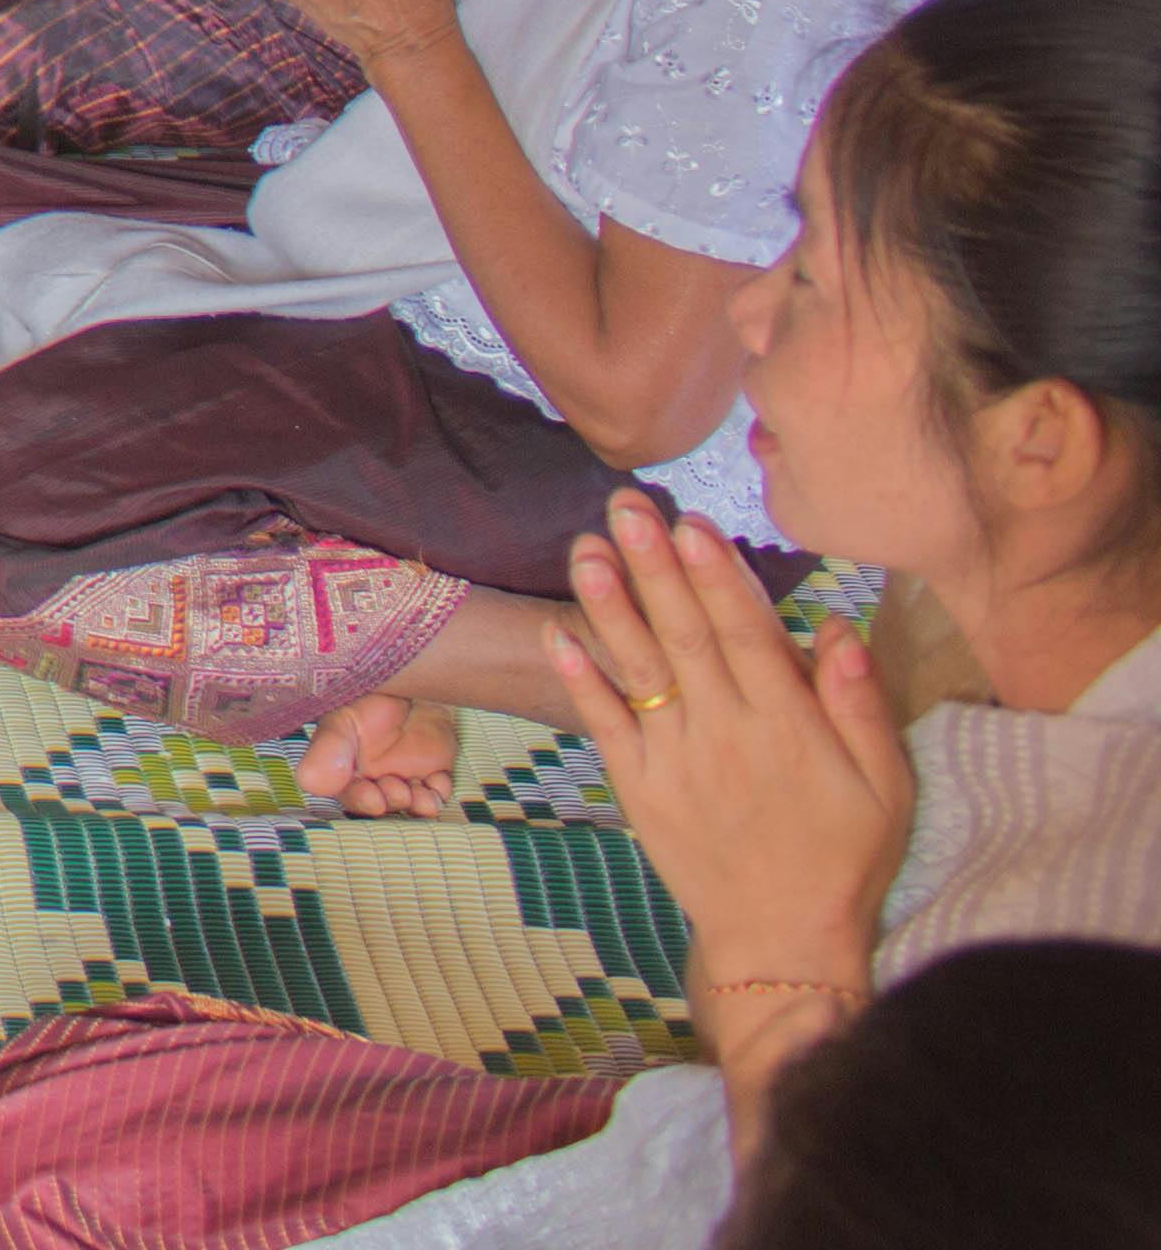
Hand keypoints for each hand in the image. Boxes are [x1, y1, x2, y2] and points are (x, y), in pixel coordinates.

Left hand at [548, 490, 907, 996]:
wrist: (783, 937)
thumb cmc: (845, 855)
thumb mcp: (885, 785)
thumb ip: (860, 704)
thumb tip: (836, 626)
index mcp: (789, 727)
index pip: (747, 634)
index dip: (716, 576)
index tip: (691, 523)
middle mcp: (726, 734)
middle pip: (685, 635)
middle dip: (654, 566)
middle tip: (626, 505)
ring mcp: (676, 761)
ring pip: (640, 670)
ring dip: (609, 606)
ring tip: (586, 548)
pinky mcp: (640, 788)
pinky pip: (606, 724)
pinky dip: (581, 679)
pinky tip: (557, 633)